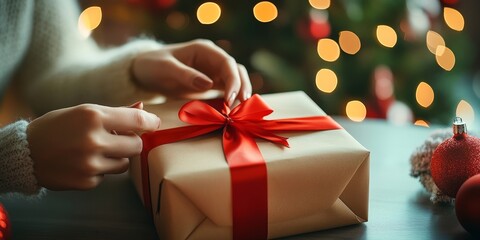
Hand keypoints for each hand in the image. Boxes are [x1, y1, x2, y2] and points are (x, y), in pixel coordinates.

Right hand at [27, 103, 159, 189]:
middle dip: (132, 142)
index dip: (151, 122)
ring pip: (124, 163)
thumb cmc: (57, 127)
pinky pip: (107, 176)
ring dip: (117, 157)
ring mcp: (90, 164)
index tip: (154, 124)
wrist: (25, 153)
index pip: (137, 120)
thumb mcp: (83, 111)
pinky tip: (83, 162)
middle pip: (136, 145)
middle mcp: (94, 140)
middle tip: (120, 139)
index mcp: (93, 116)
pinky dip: (100, 170)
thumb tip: (143, 107)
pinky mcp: (87, 181)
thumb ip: (115, 112)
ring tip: (97, 150)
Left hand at [132, 39, 251, 105]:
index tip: (231, 98)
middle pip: (236, 71)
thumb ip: (186, 75)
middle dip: (242, 87)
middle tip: (243, 106)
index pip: (227, 63)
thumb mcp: (166, 68)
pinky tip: (233, 111)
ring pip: (236, 80)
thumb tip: (208, 84)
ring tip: (241, 110)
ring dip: (241, 93)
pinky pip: (227, 90)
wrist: (145, 72)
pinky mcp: (212, 84)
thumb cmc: (154, 65)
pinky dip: (233, 99)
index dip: (233, 80)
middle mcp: (213, 59)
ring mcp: (213, 72)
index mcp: (204, 50)